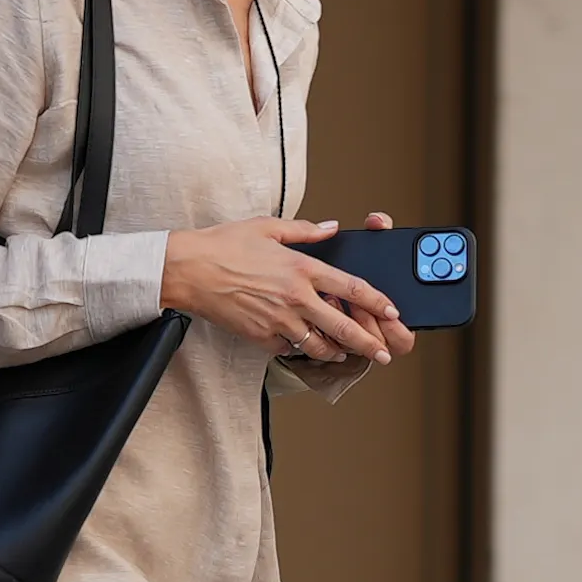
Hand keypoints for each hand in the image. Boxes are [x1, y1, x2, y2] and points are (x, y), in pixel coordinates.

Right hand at [158, 212, 414, 364]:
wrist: (189, 270)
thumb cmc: (223, 245)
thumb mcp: (268, 227)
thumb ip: (305, 230)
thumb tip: (331, 227)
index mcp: (302, 269)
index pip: (352, 288)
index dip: (377, 302)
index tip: (392, 312)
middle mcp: (296, 298)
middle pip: (344, 327)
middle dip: (368, 343)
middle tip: (383, 354)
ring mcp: (278, 320)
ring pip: (318, 345)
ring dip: (335, 351)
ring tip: (345, 353)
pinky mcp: (260, 336)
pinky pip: (289, 349)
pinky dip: (299, 349)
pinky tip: (304, 347)